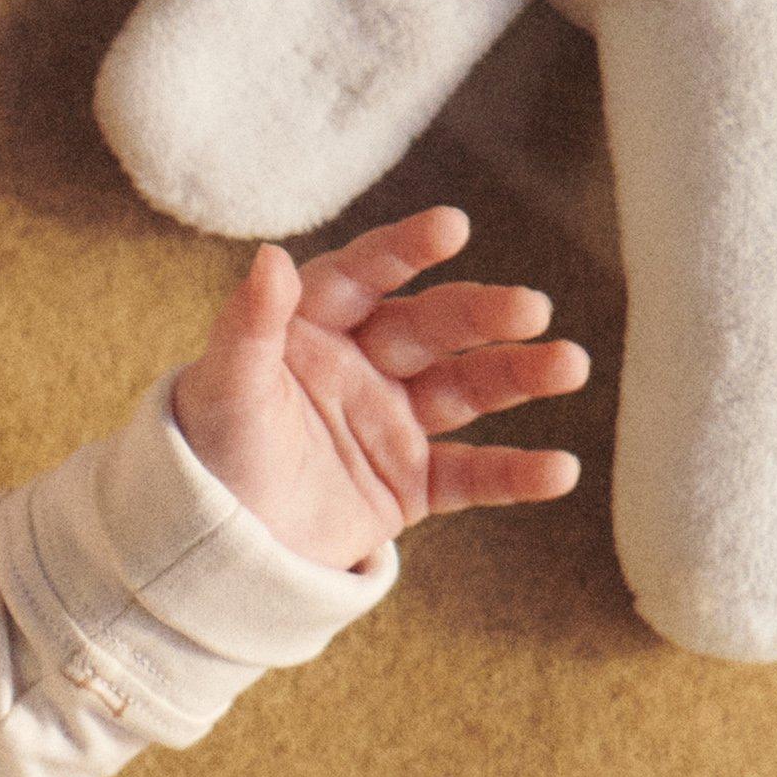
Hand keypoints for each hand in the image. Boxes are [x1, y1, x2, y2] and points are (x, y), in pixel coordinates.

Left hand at [168, 209, 586, 572]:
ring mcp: (394, 420)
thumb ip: (249, 325)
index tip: (452, 226)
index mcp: (315, 325)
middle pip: (433, 327)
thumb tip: (270, 255)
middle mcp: (365, 362)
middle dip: (484, 315)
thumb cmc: (207, 453)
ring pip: (468, 389)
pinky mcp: (412, 483)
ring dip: (521, 376)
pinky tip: (561, 471)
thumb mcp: (222, 389)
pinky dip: (516, 474)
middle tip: (531, 308)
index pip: (366, 275)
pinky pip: (472, 475)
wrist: (212, 550)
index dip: (406, 250)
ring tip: (569, 365)